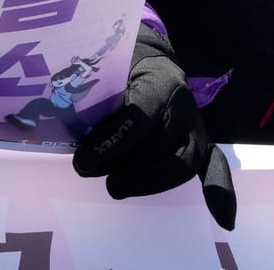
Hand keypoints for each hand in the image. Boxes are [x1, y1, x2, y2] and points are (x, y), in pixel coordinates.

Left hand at [73, 21, 235, 229]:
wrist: (147, 55)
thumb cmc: (116, 64)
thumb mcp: (101, 69)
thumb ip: (87, 96)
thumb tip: (50, 125)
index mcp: (158, 79)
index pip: (138, 116)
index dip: (110, 142)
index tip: (82, 161)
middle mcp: (182, 104)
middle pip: (162, 146)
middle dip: (127, 167)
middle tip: (93, 173)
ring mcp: (195, 125)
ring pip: (182, 163)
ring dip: (148, 181)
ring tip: (115, 186)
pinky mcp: (201, 142)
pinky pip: (217, 167)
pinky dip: (220, 192)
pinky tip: (223, 219)